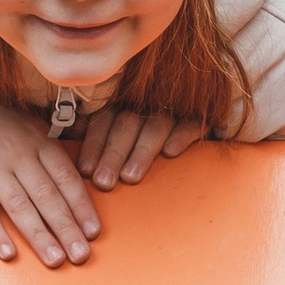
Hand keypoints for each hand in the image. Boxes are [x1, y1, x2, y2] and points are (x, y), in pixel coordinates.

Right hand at [0, 80, 103, 267]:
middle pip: (48, 197)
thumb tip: (90, 156)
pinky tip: (8, 253)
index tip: (93, 233)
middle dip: (67, 229)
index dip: (82, 207)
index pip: (67, 179)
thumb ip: (58, 145)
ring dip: (40, 236)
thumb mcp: (33, 124)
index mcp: (40, 143)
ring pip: (20, 206)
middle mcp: (20, 156)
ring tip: (55, 260)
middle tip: (81, 256)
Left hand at [78, 103, 207, 189]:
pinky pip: (191, 122)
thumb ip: (102, 134)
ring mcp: (176, 107)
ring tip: (129, 178)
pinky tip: (171, 152)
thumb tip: (73, 141)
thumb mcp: (126, 132)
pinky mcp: (202, 116)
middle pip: (127, 123)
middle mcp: (148, 101)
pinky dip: (182, 135)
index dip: (95, 144)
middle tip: (103, 183)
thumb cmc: (151, 135)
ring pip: (156, 125)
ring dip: (142, 151)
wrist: (211, 120)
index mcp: (126, 103)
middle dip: (113, 154)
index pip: (105, 120)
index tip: (85, 171)